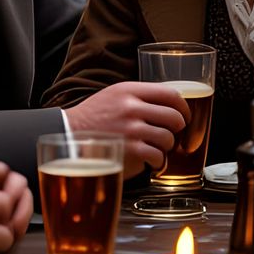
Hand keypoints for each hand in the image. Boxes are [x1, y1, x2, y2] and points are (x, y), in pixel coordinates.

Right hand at [65, 82, 187, 177]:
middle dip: (177, 129)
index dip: (183, 108)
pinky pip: (158, 157)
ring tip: (155, 148)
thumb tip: (169, 104)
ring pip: (168, 138)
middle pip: (174, 117)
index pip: (171, 94)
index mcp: (130, 91)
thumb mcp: (115, 95)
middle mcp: (132, 108)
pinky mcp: (130, 151)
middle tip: (170, 135)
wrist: (69, 137)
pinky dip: (158, 162)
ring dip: (166, 147)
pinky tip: (149, 161)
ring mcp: (132, 130)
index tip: (184, 116)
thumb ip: (139, 97)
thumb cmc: (94, 118)